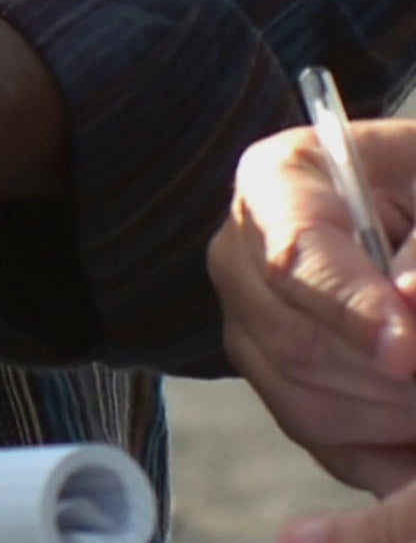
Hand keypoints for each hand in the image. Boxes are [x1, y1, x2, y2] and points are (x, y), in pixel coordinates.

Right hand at [211, 117, 415, 521]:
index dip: (352, 310)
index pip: (294, 256)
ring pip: (306, 404)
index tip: (406, 355)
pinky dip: (389, 456)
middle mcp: (240, 257)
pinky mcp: (274, 382)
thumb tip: (411, 302)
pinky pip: (323, 443)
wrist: (407, 209)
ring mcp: (247, 325)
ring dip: (395, 416)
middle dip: (392, 380)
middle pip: (295, 343)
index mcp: (276, 183)